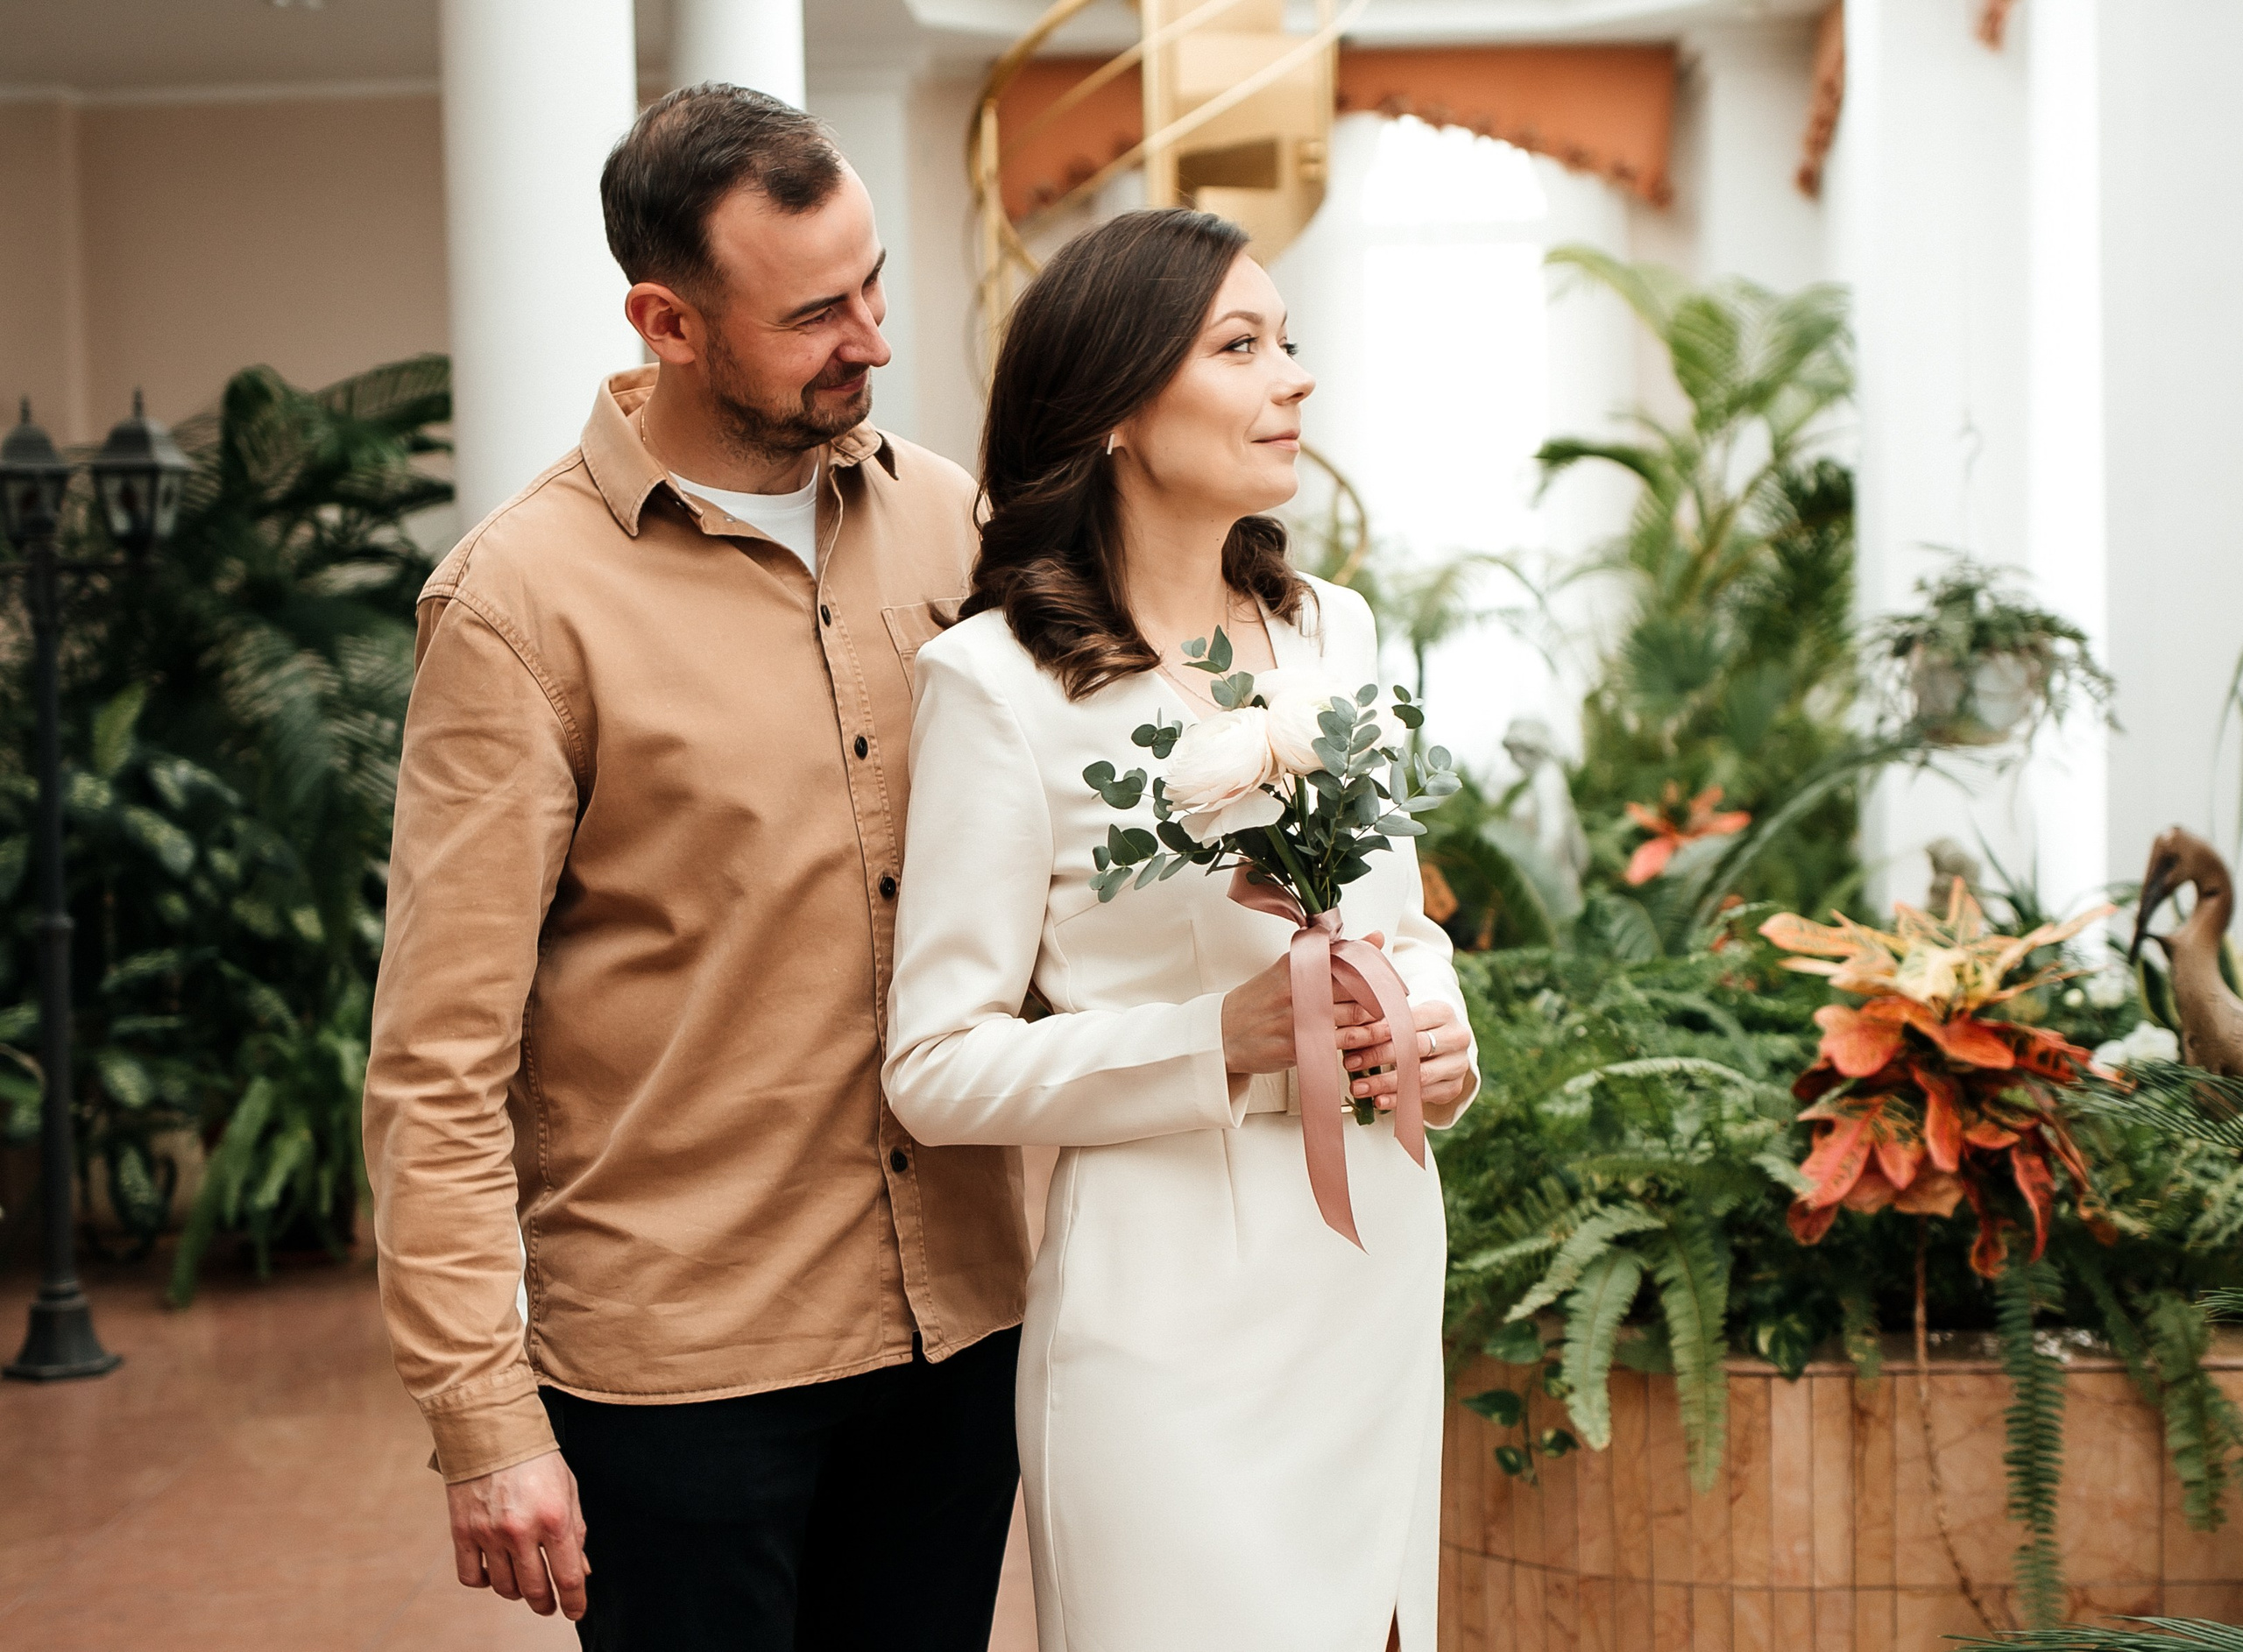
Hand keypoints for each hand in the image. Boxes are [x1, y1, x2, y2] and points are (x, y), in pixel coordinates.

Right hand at [446, 1449, 589, 1620]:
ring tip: (523, 1582)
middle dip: (545, 1603)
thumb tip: (581, 1570)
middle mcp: (521, 1530)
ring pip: (504, 1587)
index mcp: (554, 1518)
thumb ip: (576, 1531)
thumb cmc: (536, 1458)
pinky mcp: (463, 1532)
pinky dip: (484, 1582)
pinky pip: (471, 1576)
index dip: (574, 1601)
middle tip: (549, 1604)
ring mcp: (489, 1534)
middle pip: (535, 1589)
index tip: (575, 1612)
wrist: (492, 1431)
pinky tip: (494, 1571)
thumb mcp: (568, 1489)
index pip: (568, 1576)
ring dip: (517, 1592)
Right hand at [1222, 932, 1387, 1076]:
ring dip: (1376, 1024)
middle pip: (1357, 991)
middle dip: (1383, 1000)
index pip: (1351, 963)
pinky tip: (1365, 1046)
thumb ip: (1334, 955)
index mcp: (1298, 965)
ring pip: (1353, 1019)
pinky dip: (1358, 1045)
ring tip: (1386, 1026)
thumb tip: (1377, 937)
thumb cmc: (1262, 1000)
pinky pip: (1339, 1045)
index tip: (1394, 983)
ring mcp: (1296, 1019)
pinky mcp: (1296, 1047)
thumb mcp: (1292, 969)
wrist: (1224, 1033)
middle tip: (1398, 1006)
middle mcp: (1298, 988)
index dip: (1379, 974)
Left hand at [1342, 996, 1472, 1114]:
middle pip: (1413, 1047)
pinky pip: (1423, 1096)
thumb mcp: (1407, 1016)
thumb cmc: (1419, 1027)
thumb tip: (1349, 1031)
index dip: (1377, 1031)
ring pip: (1418, 1075)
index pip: (1407, 1020)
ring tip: (1359, 1087)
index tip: (1351, 1040)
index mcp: (1443, 1012)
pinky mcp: (1454, 1087)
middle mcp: (1456, 1038)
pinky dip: (1398, 1099)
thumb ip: (1384, 1021)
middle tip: (1350, 1063)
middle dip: (1377, 1056)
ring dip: (1384, 1083)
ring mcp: (1457, 1064)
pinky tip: (1378, 1100)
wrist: (1448, 1046)